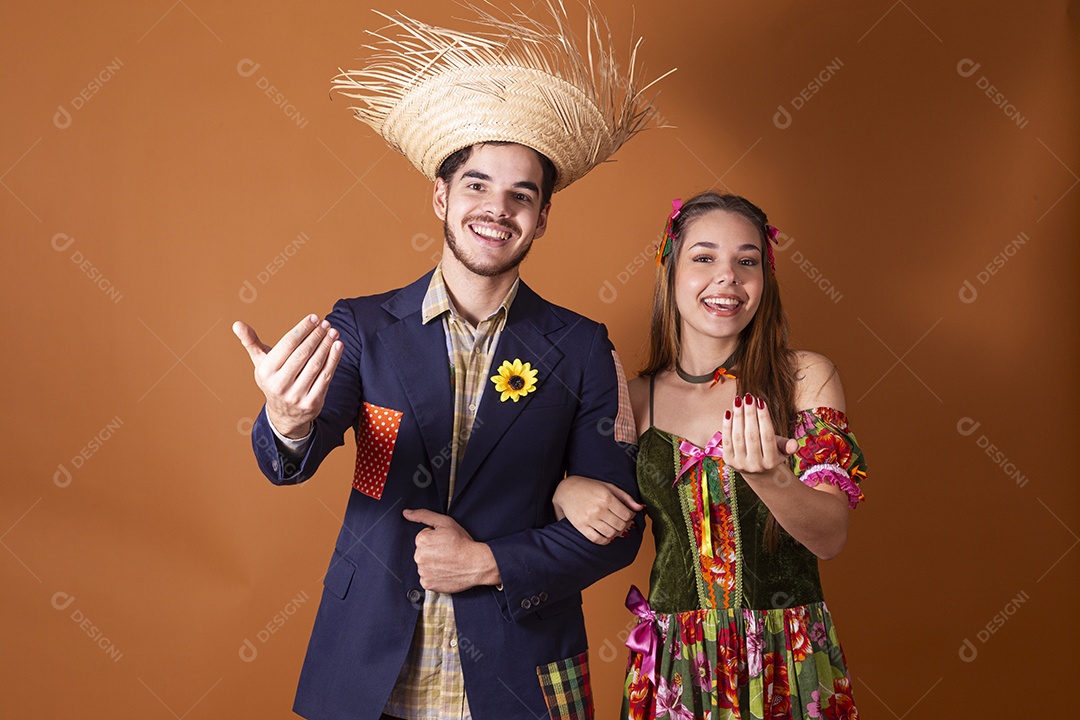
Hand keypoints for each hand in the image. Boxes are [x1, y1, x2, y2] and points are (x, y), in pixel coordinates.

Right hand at [233, 315, 342, 437]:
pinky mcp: (312, 402)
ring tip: (333, 332)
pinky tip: (338, 346)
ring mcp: (296, 395)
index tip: (314, 317)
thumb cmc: (274, 380)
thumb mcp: (261, 363)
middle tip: (326, 323)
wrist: (285, 415)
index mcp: (266, 372)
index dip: (302, 329)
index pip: (288, 345)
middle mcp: (280, 384)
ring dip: (327, 345)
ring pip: (315, 364)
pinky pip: (326, 377)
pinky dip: (334, 360)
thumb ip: (251, 343)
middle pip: (303, 354)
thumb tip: (237, 324)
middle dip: (316, 335)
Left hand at [404, 509, 499, 592]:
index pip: (423, 537)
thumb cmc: (463, 543)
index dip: (435, 538)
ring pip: (424, 565)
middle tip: (447, 551)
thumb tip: (406, 513)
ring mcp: (423, 571)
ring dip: (433, 563)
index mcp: (421, 540)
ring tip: (447, 561)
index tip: (445, 541)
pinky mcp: (427, 584)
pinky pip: (427, 578)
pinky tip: (445, 571)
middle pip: (422, 551)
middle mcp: (419, 556)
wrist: (476, 563)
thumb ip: (424, 515)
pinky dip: (434, 576)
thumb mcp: (445, 522)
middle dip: (432, 550)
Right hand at [553, 476, 642, 544]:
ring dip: (617, 533)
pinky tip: (607, 535)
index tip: (629, 515)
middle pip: (620, 525)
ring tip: (615, 528)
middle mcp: (598, 509)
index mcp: (607, 498)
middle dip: (625, 525)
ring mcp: (589, 519)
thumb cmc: (589, 487)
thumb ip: (626, 498)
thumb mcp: (609, 487)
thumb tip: (641, 508)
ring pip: (611, 534)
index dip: (631, 517)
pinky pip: (598, 539)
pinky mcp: (581, 527)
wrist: (566, 490)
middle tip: (623, 522)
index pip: (627, 514)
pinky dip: (606, 540)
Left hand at [722, 393, 797, 477]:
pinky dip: (727, 426)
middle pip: (751, 435)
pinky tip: (728, 412)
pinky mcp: (728, 460)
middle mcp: (755, 465)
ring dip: (738, 416)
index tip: (760, 401)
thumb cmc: (770, 453)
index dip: (764, 418)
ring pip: (738, 436)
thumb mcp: (782, 450)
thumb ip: (787, 445)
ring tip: (738, 401)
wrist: (755, 470)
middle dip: (750, 414)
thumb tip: (794, 444)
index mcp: (771, 462)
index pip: (767, 436)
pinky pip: (726, 440)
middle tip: (748, 397)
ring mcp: (740, 463)